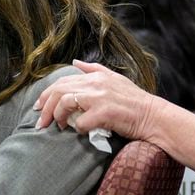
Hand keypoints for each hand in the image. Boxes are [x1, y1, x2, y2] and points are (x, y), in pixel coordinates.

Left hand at [34, 59, 157, 140]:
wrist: (154, 117)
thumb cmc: (135, 102)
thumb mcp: (116, 79)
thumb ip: (95, 69)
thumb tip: (75, 62)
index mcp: (97, 76)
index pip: (63, 81)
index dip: (47, 93)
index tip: (39, 106)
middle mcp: (96, 84)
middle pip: (59, 90)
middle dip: (45, 106)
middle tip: (41, 121)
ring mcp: (100, 97)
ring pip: (65, 102)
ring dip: (57, 116)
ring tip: (58, 126)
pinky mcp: (105, 113)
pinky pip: (80, 122)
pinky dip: (78, 129)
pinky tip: (81, 132)